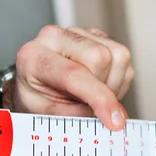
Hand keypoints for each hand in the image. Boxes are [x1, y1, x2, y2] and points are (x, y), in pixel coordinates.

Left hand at [13, 25, 134, 129]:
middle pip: (101, 57)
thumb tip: (97, 115)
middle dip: (104, 90)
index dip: (98, 98)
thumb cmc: (37, 99)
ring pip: (118, 55)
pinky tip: (99, 86)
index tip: (114, 122)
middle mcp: (55, 37)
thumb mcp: (42, 115)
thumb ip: (67, 116)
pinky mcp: (96, 36)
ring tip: (93, 96)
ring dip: (113, 85)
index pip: (72, 74)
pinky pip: (122, 58)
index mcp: (33, 56)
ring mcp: (78, 33)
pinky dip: (118, 80)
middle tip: (90, 106)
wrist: (35, 86)